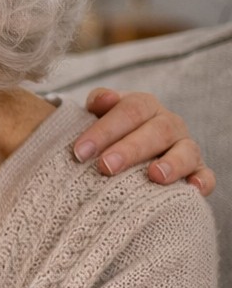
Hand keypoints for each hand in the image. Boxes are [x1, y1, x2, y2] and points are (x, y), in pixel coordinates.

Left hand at [74, 89, 214, 196]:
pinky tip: (192, 188)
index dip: (105, 130)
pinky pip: (206, 174)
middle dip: (130, 149)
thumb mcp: (97, 115)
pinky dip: (202, 180)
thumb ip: (97, 104)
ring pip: (186, 151)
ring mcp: (185, 147)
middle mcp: (168, 124)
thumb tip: (101, 99)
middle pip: (156, 131)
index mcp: (144, 106)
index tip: (80, 151)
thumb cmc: (106, 135)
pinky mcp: (196, 170)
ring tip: (154, 176)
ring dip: (172, 163)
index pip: (129, 111)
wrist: (123, 151)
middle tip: (105, 166)